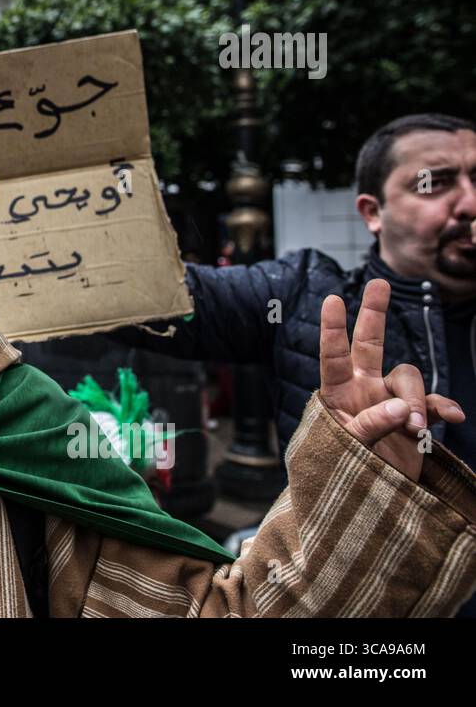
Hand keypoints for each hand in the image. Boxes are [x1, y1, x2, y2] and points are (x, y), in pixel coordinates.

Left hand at [318, 278, 464, 480]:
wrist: (367, 502)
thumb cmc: (344, 471)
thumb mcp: (348, 448)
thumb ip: (370, 425)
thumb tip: (401, 406)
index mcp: (337, 393)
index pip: (334, 356)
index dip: (334, 329)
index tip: (333, 299)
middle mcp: (363, 389)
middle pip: (370, 344)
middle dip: (374, 313)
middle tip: (379, 283)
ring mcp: (390, 401)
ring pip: (409, 378)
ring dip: (416, 399)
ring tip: (414, 428)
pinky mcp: (415, 418)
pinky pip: (434, 403)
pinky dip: (443, 408)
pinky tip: (453, 418)